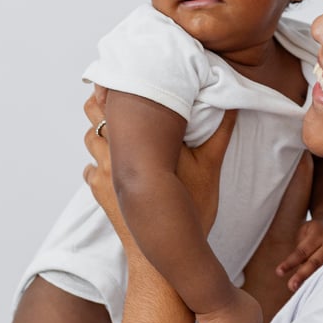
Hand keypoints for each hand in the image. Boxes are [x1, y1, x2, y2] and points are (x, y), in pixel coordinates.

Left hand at [83, 95, 236, 244]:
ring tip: (113, 126)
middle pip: (94, 113)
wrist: (167, 247)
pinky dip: (98, 162)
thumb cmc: (190, 207)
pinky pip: (89, 169)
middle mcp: (115, 151)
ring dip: (99, 130)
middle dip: (102, 102)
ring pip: (89, 137)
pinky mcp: (99, 190)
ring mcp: (104, 172)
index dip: (117, 85)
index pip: (118, 101)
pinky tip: (112, 163)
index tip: (122, 76)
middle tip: (113, 95)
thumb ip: (220, 132)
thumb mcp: (211, 166)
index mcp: (141, 139)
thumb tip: (233, 104)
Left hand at [275, 216, 322, 292]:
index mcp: (318, 232)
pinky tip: (318, 289)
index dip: (290, 262)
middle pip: (315, 262)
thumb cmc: (315, 233)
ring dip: (314, 281)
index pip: (302, 251)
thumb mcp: (306, 232)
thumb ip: (301, 250)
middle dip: (302, 275)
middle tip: (291, 286)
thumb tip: (296, 273)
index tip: (279, 272)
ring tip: (303, 290)